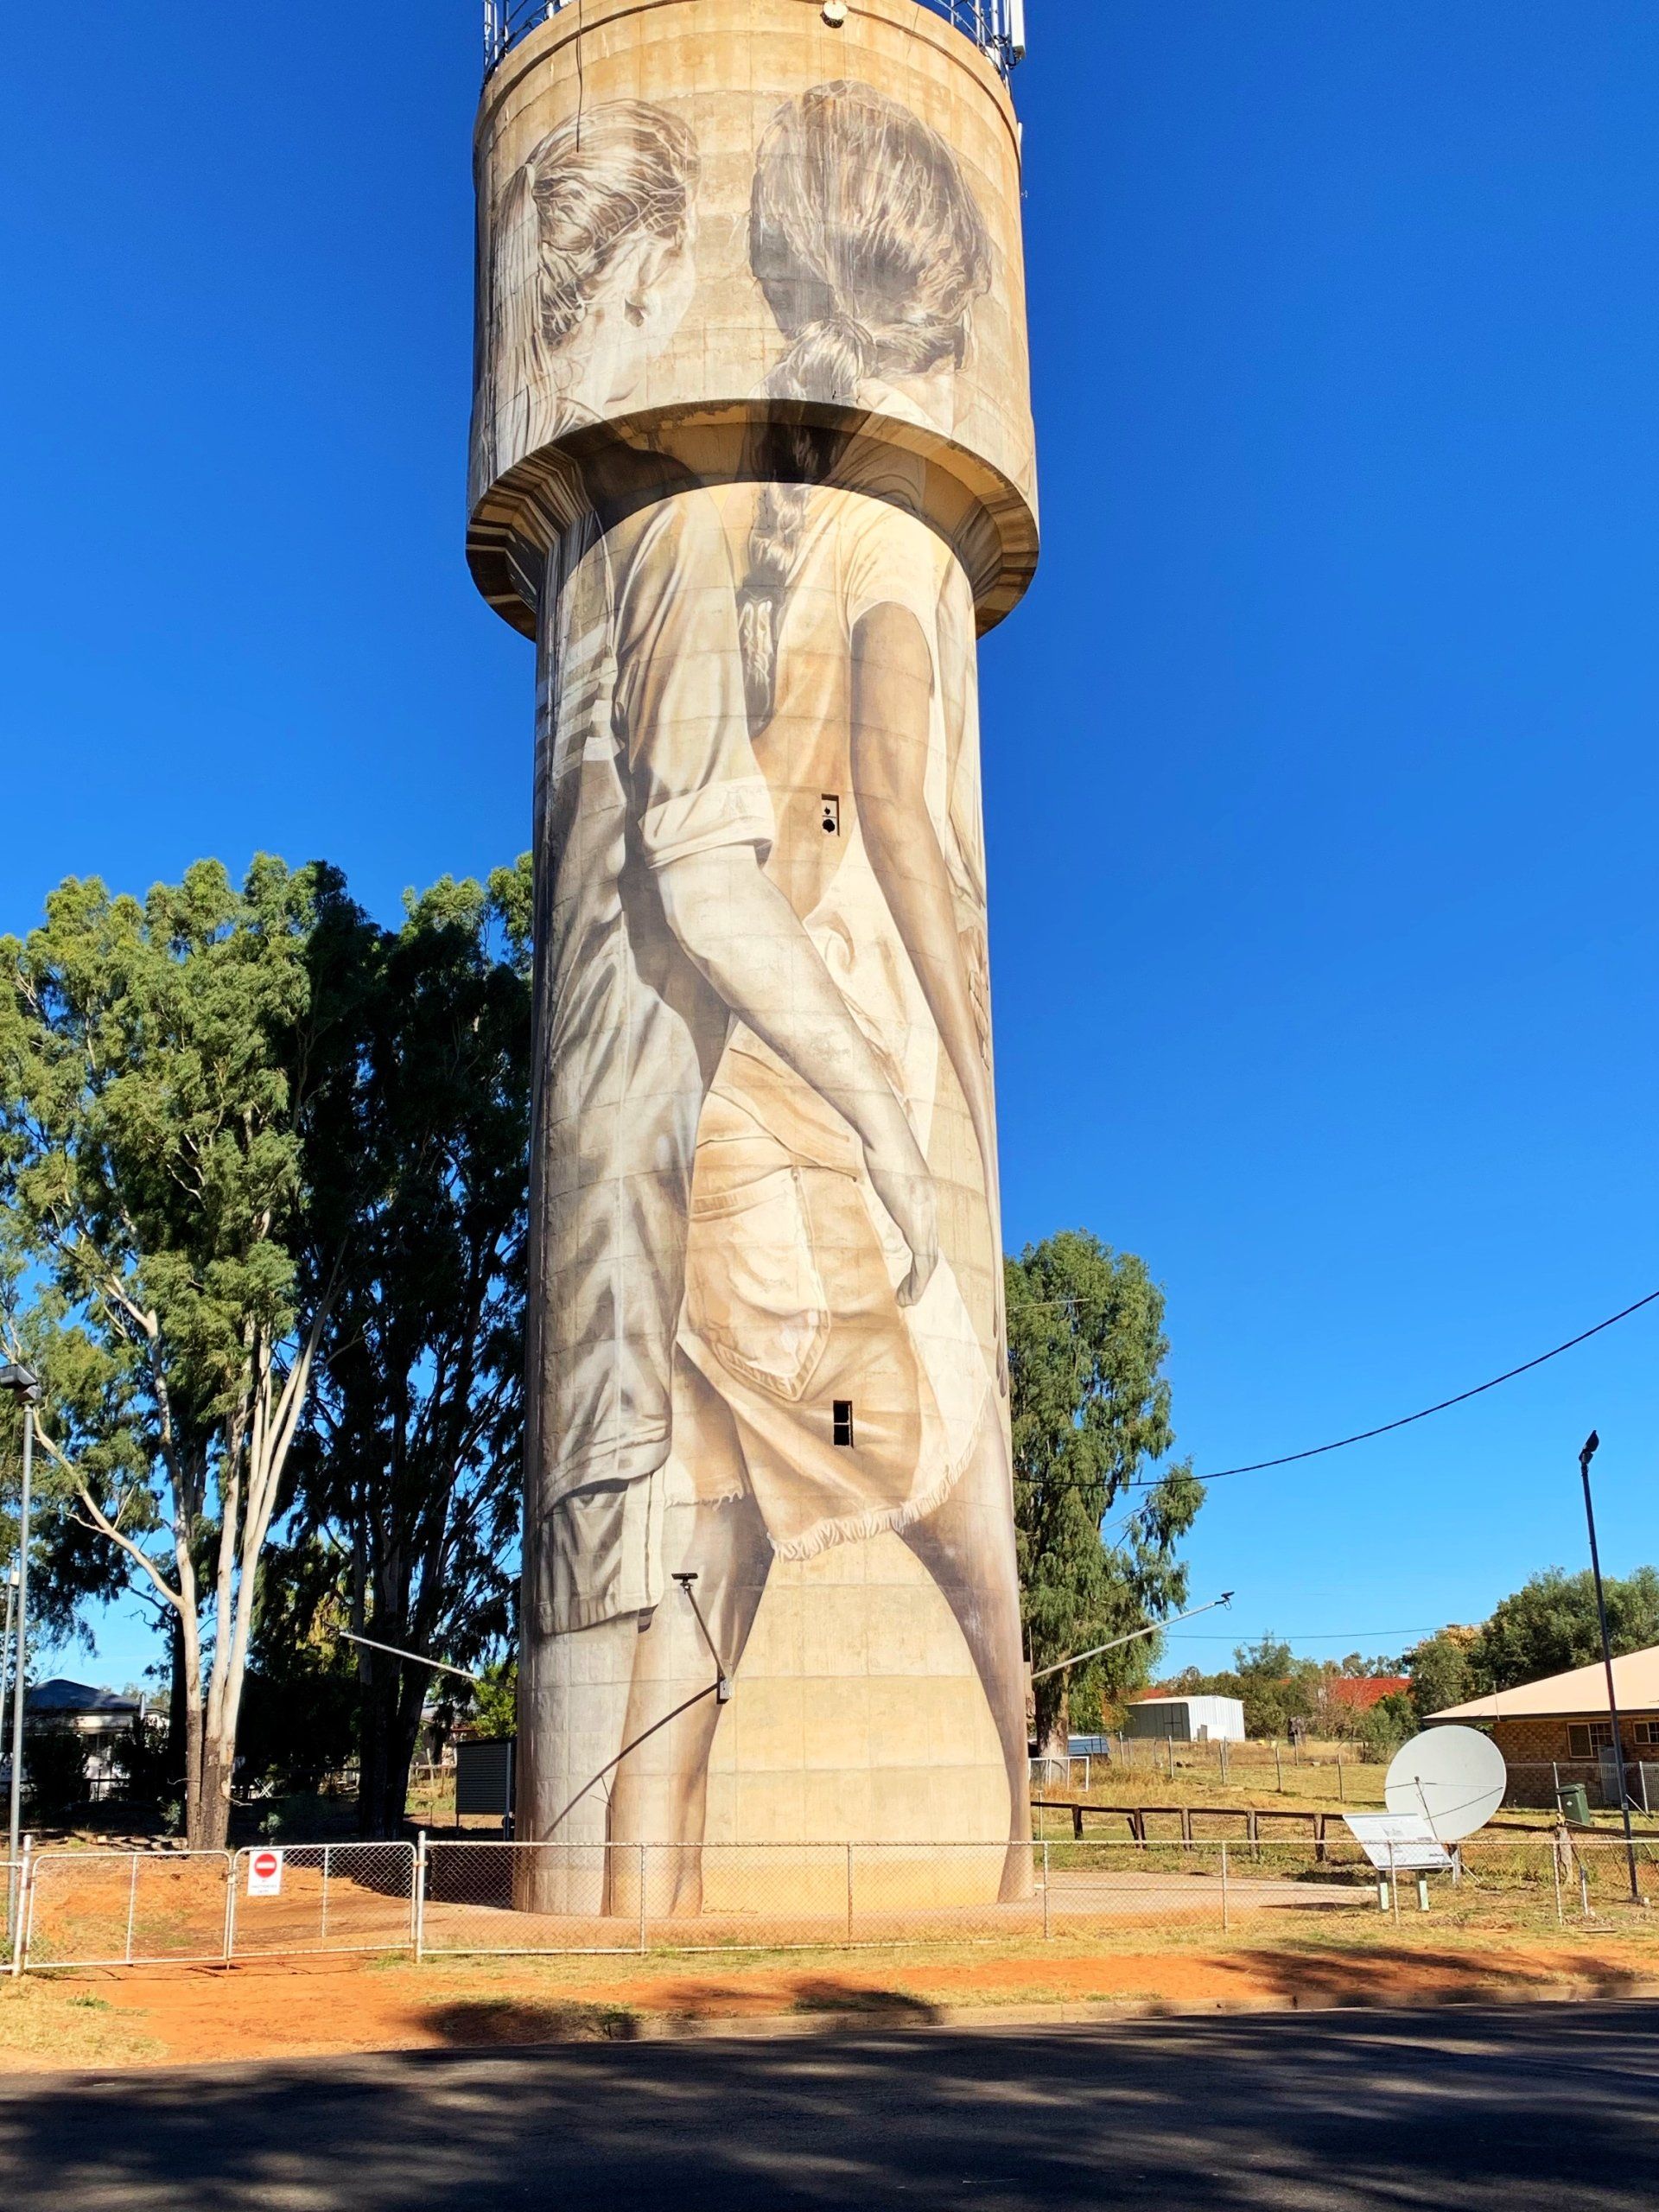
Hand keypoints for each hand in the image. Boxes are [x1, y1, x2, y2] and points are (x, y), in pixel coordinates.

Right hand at [863, 1120, 938, 1307]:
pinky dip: (918, 1282)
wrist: (885, 1130)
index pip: (927, 1231)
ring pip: (929, 1260)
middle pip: (932, 1249)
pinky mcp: (916, 1222)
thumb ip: (887, 1167)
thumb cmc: (881, 1137)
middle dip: (922, 1274)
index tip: (910, 1269)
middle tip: (910, 1293)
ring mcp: (925, 1214)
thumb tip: (877, 1158)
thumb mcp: (885, 1159)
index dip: (921, 1254)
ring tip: (907, 1301)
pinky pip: (923, 1261)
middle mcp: (930, 1206)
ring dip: (919, 1284)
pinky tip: (908, 1295)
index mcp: (924, 1194)